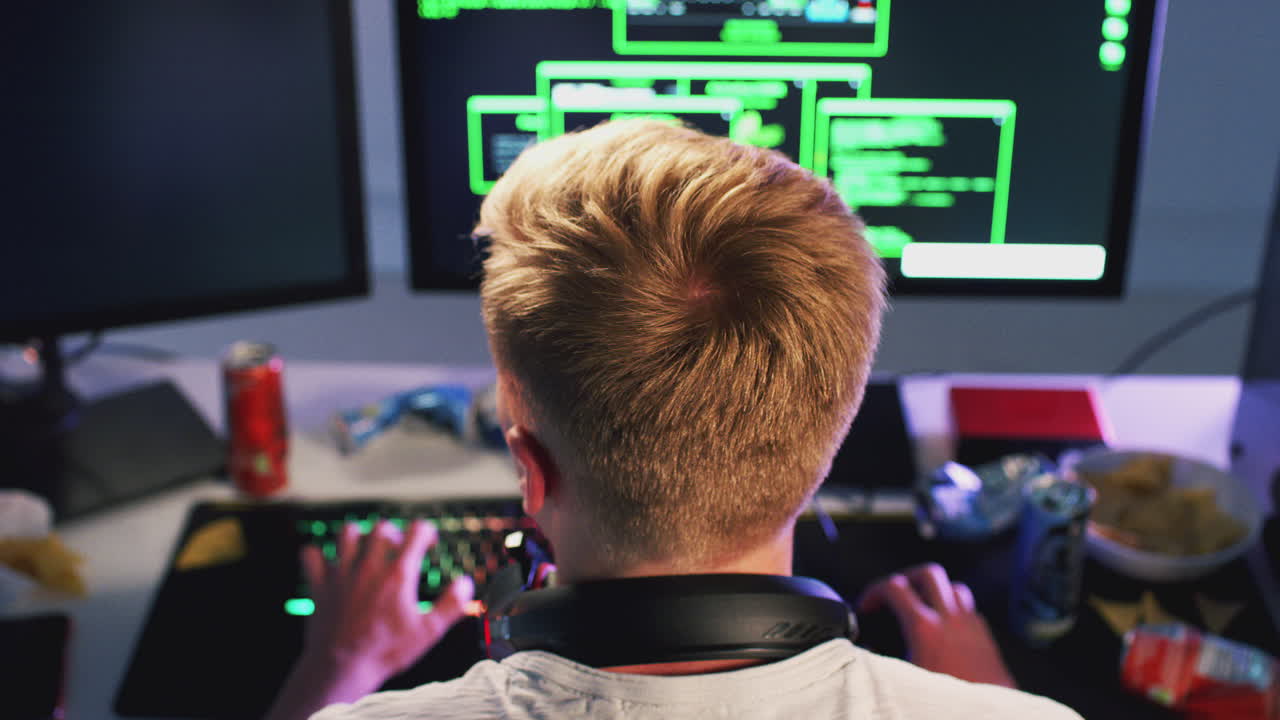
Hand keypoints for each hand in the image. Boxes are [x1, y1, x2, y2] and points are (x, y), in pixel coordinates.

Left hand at [265, 520, 473, 719]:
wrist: (342, 667)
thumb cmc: (385, 651)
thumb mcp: (428, 632)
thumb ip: (451, 605)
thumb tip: (465, 584)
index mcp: (398, 575)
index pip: (416, 532)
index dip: (426, 531)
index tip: (428, 541)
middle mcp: (369, 567)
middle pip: (381, 528)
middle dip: (393, 531)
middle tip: (397, 545)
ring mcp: (342, 573)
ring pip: (347, 533)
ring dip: (358, 535)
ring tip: (365, 547)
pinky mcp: (320, 585)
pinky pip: (311, 555)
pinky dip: (318, 554)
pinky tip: (328, 563)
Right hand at [858, 563, 1015, 687]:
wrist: (987, 716)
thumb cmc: (949, 702)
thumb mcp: (904, 677)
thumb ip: (882, 658)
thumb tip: (868, 650)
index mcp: (924, 627)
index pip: (894, 587)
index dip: (874, 591)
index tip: (868, 605)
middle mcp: (950, 619)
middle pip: (928, 573)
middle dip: (907, 578)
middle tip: (896, 593)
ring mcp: (971, 625)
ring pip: (953, 587)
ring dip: (934, 592)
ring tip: (921, 606)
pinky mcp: (985, 636)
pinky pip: (969, 608)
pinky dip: (954, 609)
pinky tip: (946, 627)